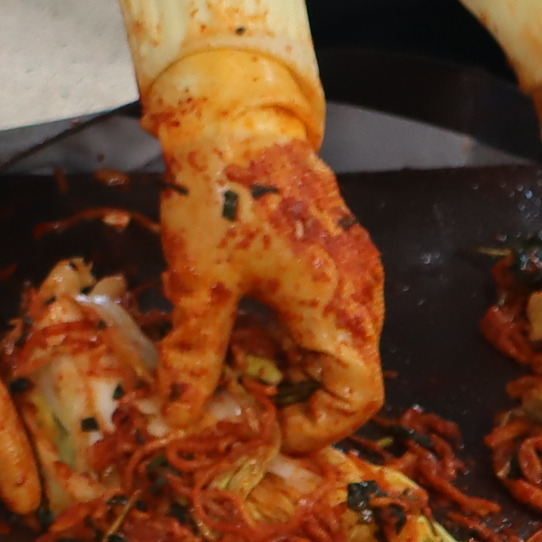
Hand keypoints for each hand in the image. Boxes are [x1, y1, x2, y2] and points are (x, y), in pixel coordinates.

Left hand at [146, 50, 384, 451]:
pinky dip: (286, 328)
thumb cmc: (220, 192)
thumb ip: (197, 355)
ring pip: (331, 341)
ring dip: (284, 360)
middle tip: (233, 395)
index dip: (315, 428)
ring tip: (226, 357)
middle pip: (345, 373)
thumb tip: (181, 416)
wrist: (232, 112)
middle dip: (290, 395)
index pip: (358, 397)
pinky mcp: (333, 247)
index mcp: (339, 305)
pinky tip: (236, 318)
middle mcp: (360, 290)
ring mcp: (352, 265)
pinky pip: (323, 309)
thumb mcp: (200, 282)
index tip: (264, 428)